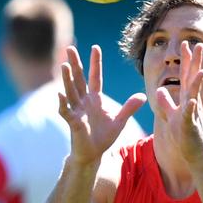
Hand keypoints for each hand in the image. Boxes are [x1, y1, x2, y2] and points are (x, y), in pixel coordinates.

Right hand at [58, 45, 145, 163]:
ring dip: (67, 79)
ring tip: (64, 65)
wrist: (93, 154)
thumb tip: (143, 96)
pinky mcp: (73, 122)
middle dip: (75, 64)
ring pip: (70, 91)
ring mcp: (77, 111)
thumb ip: (129, 108)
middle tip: (70, 48)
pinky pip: (66, 111)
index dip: (95, 63)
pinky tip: (59, 93)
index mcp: (95, 98)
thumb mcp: (119, 121)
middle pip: (78, 79)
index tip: (95, 47)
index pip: (95, 77)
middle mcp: (84, 101)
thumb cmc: (104, 137)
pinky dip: (62, 102)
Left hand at [155, 41, 202, 162]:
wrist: (196, 156)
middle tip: (198, 45)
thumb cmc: (185, 137)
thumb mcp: (172, 117)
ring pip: (194, 95)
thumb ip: (166, 103)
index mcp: (186, 99)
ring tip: (201, 71)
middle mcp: (191, 104)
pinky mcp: (189, 127)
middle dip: (195, 63)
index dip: (186, 60)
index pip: (186, 76)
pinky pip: (189, 116)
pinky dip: (190, 108)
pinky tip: (192, 101)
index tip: (185, 43)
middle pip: (192, 79)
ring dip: (197, 83)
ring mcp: (191, 115)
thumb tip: (159, 90)